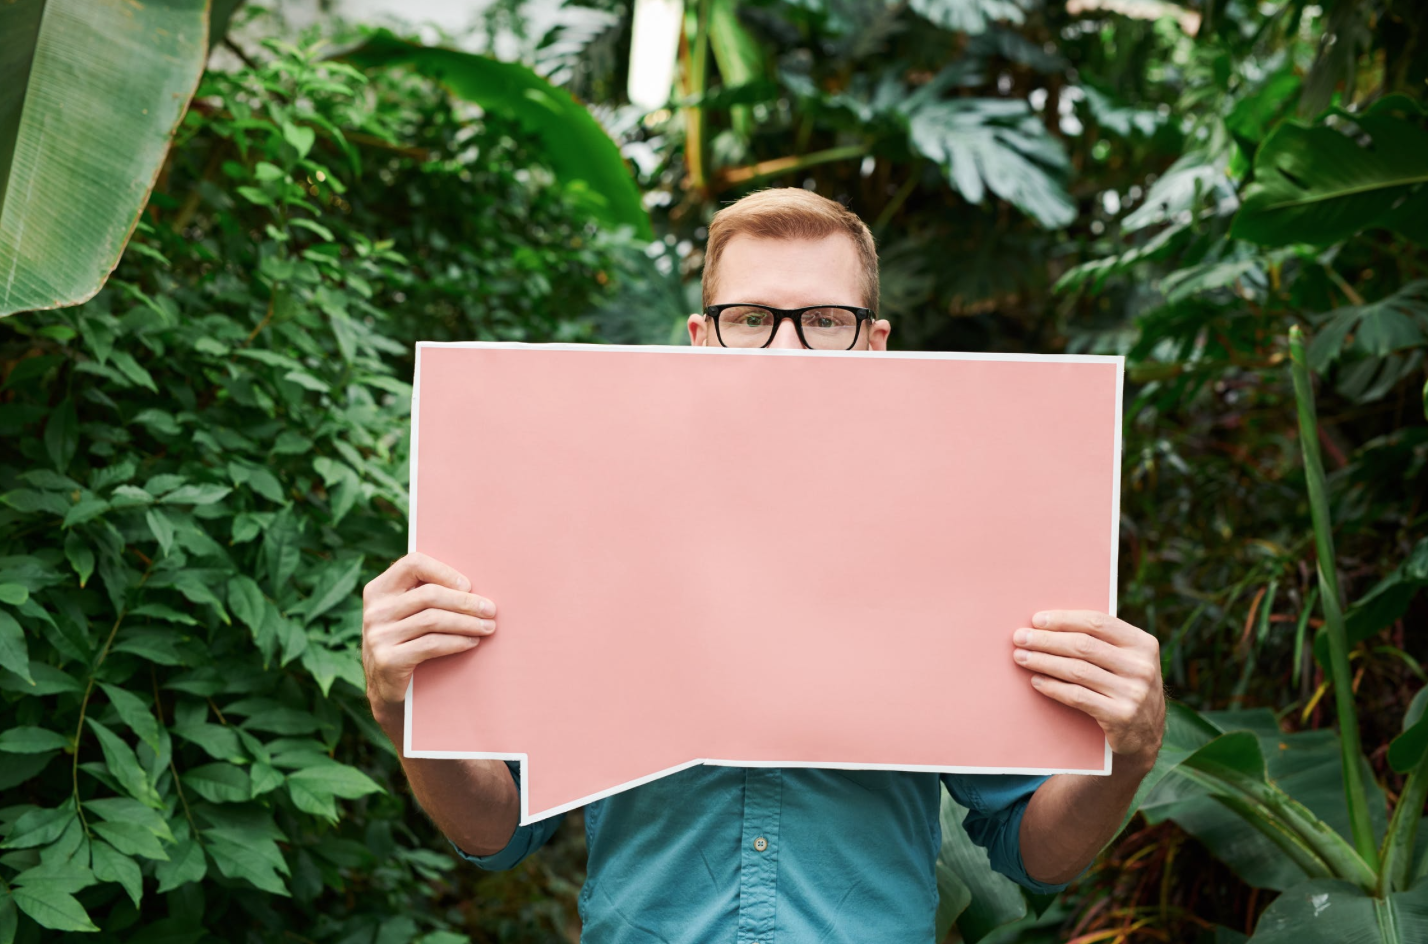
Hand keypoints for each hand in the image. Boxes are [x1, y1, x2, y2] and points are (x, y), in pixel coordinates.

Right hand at [361, 552, 496, 722]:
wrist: (389, 695)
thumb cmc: (408, 645)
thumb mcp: (408, 616)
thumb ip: (425, 596)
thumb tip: (472, 585)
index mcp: (379, 590)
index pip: (412, 564)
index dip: (443, 571)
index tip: (469, 585)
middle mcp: (375, 611)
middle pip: (429, 594)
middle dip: (465, 602)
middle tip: (490, 610)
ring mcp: (378, 636)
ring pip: (433, 619)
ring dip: (467, 622)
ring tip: (488, 627)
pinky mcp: (388, 660)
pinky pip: (430, 644)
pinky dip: (457, 642)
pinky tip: (472, 642)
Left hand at [1012, 610, 1164, 767]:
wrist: (1145, 736)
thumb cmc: (1124, 687)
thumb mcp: (1126, 660)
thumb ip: (1101, 642)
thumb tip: (1049, 624)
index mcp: (1143, 644)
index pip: (1098, 623)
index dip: (1064, 619)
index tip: (1036, 620)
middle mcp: (1142, 667)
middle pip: (1083, 646)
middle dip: (1046, 640)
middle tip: (1020, 638)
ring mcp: (1134, 693)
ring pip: (1077, 670)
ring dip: (1044, 661)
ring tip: (1021, 657)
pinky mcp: (1121, 717)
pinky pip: (1078, 697)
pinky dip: (1053, 687)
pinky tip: (1036, 681)